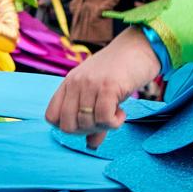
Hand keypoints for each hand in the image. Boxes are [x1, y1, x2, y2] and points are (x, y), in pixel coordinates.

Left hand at [46, 30, 160, 146]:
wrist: (140, 46)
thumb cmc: (120, 70)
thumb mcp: (100, 92)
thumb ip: (92, 118)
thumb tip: (91, 145)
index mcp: (69, 83)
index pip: (51, 117)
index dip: (68, 127)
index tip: (87, 123)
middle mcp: (76, 83)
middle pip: (67, 125)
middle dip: (86, 131)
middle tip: (103, 122)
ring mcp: (91, 84)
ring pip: (86, 123)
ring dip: (103, 126)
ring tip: (115, 114)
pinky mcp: (108, 87)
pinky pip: (104, 119)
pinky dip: (114, 123)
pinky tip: (122, 113)